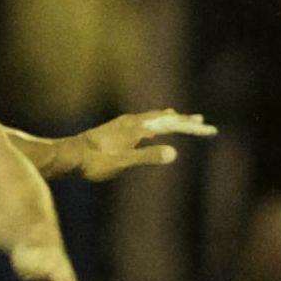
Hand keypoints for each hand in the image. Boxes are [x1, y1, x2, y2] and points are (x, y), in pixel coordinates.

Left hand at [65, 110, 215, 181]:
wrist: (69, 155)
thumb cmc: (95, 161)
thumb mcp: (124, 162)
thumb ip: (148, 157)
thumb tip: (174, 153)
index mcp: (138, 127)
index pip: (172, 125)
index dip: (191, 128)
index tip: (210, 130)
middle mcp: (133, 121)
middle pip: (165, 118)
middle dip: (185, 122)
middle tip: (203, 122)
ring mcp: (124, 124)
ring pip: (153, 118)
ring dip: (170, 120)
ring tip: (182, 118)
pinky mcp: (117, 129)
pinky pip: (142, 123)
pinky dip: (154, 124)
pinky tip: (151, 129)